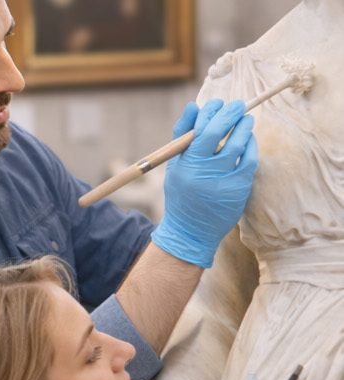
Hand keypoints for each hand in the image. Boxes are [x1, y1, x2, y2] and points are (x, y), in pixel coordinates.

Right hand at [153, 99, 259, 267]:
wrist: (191, 230)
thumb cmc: (181, 193)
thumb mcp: (174, 165)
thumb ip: (182, 135)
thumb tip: (194, 106)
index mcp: (185, 164)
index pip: (199, 131)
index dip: (210, 113)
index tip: (217, 103)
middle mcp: (203, 172)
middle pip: (219, 134)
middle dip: (230, 115)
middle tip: (237, 105)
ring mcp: (223, 180)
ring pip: (237, 146)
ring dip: (244, 128)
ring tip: (246, 119)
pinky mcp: (239, 188)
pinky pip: (249, 161)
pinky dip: (250, 146)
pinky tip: (249, 139)